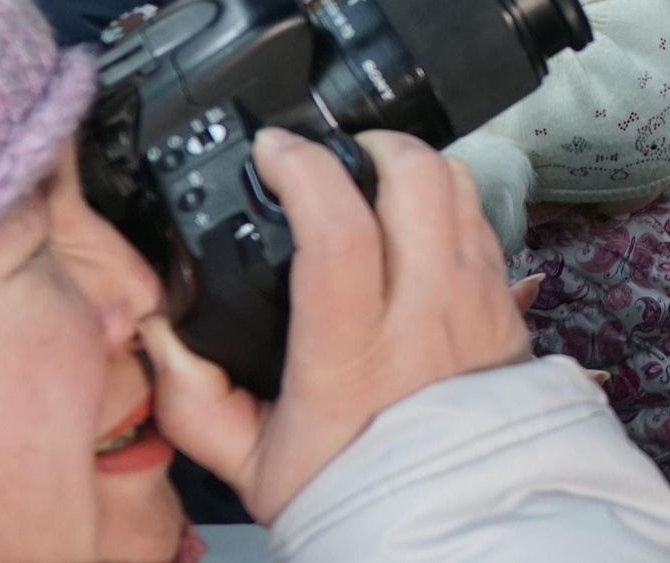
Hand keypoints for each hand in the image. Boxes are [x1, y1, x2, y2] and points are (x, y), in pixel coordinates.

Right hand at [142, 128, 532, 523]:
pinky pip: (482, 220)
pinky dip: (448, 200)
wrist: (454, 526)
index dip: (305, 171)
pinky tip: (415, 221)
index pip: (338, 232)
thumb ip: (194, 400)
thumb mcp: (252, 464)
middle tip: (334, 155)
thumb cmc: (356, 490)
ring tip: (373, 177)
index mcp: (352, 353)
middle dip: (370, 144)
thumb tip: (164, 334)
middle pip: (416, 181)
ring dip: (413, 164)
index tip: (274, 152)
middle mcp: (424, 314)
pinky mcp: (506, 302)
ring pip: (458, 187)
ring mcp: (474, 301)